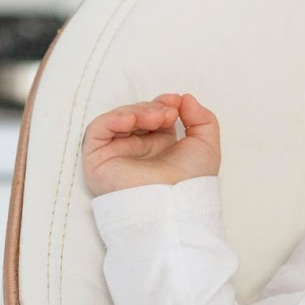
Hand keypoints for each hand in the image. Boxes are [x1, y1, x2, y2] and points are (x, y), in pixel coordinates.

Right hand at [81, 93, 220, 196]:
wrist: (173, 205)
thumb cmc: (191, 182)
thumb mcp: (206, 145)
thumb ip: (202, 117)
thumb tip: (185, 98)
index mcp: (159, 147)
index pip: (153, 115)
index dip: (162, 103)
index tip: (175, 101)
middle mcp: (137, 150)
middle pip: (136, 114)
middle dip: (152, 107)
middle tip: (168, 113)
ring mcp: (117, 154)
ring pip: (118, 120)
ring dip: (137, 111)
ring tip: (156, 118)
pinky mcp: (98, 160)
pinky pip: (97, 131)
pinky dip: (113, 119)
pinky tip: (130, 121)